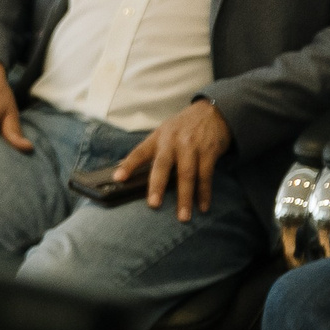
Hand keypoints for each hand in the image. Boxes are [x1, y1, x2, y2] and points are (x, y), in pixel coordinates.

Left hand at [112, 100, 233, 222]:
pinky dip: (204, 192)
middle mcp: (173, 141)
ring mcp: (192, 146)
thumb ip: (150, 150)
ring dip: (185, 197)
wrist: (212, 112)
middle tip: (153, 204)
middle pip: (163, 165)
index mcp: (158, 137)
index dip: (128, 165)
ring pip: (186, 174)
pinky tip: (203, 206)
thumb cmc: (183, 127)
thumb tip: (123, 168)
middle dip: (157, 185)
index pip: (139, 152)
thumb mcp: (164, 132)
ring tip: (183, 216)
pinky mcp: (209, 151)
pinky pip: (206, 175)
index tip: (118, 178)